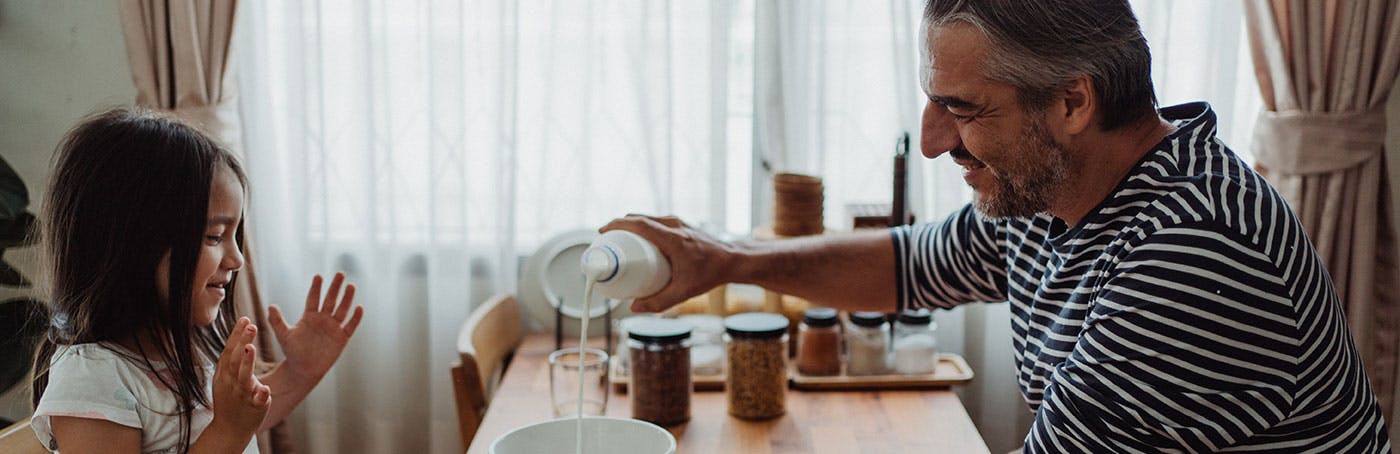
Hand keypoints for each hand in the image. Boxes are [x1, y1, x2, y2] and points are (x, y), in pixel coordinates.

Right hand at [211, 317, 271, 435]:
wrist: (229, 429)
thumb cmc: (229, 399)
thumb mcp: (226, 378)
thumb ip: (232, 359)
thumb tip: (240, 336)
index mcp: (224, 374)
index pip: (229, 351)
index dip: (236, 335)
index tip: (245, 318)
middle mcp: (231, 383)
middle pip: (235, 360)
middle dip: (242, 342)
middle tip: (251, 325)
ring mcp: (241, 395)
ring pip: (243, 378)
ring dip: (247, 363)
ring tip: (251, 348)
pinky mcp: (253, 407)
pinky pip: (257, 401)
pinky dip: (261, 395)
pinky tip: (265, 388)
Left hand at [267, 273, 364, 383]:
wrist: (304, 369)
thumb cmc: (293, 352)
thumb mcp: (284, 335)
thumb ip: (277, 321)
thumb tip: (271, 306)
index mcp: (309, 317)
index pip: (313, 298)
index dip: (316, 288)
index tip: (318, 276)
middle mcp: (323, 319)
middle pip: (330, 300)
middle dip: (335, 287)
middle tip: (340, 274)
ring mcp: (333, 328)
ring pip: (342, 310)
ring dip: (347, 299)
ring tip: (351, 286)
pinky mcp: (342, 338)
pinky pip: (350, 326)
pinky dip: (355, 318)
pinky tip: (359, 308)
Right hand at [601, 214, 736, 312]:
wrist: (734, 260)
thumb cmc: (711, 273)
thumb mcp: (684, 291)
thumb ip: (659, 302)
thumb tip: (634, 306)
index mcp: (672, 238)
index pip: (638, 224)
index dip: (617, 225)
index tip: (602, 233)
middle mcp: (674, 225)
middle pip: (638, 218)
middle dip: (619, 227)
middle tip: (606, 242)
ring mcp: (678, 222)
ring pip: (647, 218)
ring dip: (630, 226)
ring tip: (618, 241)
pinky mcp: (681, 225)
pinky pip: (656, 221)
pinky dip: (642, 227)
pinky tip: (638, 240)